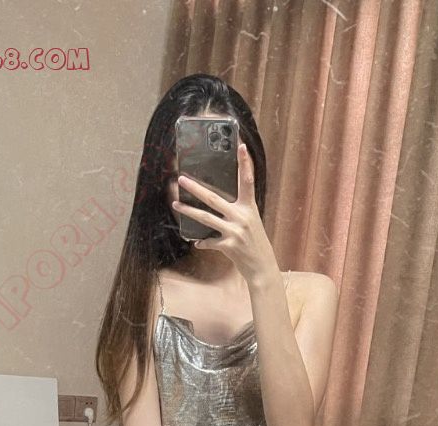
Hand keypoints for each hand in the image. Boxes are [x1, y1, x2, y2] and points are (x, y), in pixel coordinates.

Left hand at [171, 142, 276, 285]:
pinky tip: (197, 242)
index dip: (245, 163)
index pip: (247, 180)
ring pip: (206, 218)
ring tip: (175, 203)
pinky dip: (202, 242)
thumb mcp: (251, 223)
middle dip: (196, 188)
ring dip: (188, 211)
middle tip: (182, 178)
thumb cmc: (255, 244)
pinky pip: (209, 242)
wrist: (262, 268)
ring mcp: (235, 231)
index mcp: (250, 208)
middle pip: (214, 198)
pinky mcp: (229, 246)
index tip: (241, 146)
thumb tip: (217, 206)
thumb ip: (237, 213)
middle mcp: (242, 216)